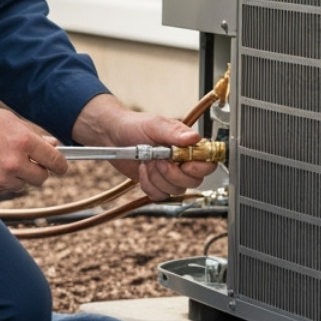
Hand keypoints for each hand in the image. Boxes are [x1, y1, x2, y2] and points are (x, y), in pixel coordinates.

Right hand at [0, 92, 67, 197]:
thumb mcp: (7, 120)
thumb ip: (32, 135)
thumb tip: (53, 145)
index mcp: (23, 140)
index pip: (55, 160)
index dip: (61, 165)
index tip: (61, 166)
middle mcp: (14, 161)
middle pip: (41, 178)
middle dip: (38, 171)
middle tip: (29, 163)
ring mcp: (0, 177)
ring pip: (22, 185)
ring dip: (18, 177)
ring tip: (0, 160)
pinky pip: (4, 190)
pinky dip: (1, 182)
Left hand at [71, 94, 216, 201]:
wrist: (113, 136)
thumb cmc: (135, 126)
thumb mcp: (155, 125)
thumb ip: (175, 133)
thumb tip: (194, 137)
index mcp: (187, 146)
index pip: (207, 163)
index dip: (199, 168)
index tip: (185, 164)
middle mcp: (182, 161)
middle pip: (193, 181)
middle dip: (173, 174)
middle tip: (158, 160)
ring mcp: (170, 175)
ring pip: (175, 190)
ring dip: (158, 178)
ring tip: (147, 162)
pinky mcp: (157, 184)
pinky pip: (160, 195)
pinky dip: (149, 185)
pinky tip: (143, 171)